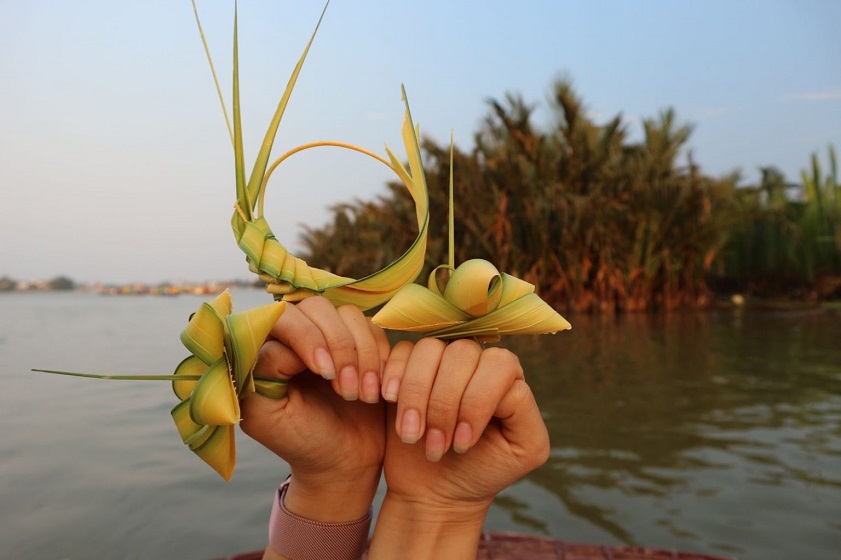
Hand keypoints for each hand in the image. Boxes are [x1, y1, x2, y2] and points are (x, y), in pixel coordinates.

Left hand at [239, 296, 389, 522]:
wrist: (344, 462)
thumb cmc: (301, 442)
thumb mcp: (268, 415)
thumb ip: (262, 373)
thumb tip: (281, 341)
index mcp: (266, 349)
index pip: (283, 316)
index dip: (307, 337)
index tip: (325, 373)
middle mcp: (296, 334)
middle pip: (318, 307)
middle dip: (339, 346)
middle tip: (347, 390)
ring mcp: (330, 334)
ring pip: (348, 315)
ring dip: (362, 354)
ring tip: (364, 396)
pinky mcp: (359, 342)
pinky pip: (373, 328)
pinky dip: (379, 355)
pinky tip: (377, 388)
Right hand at [369, 338, 549, 558]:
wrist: (436, 491)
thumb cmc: (482, 471)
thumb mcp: (524, 450)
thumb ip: (527, 413)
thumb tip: (509, 385)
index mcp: (508, 377)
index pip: (497, 364)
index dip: (476, 403)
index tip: (463, 444)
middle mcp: (477, 360)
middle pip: (461, 354)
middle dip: (443, 405)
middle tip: (436, 447)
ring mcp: (442, 360)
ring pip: (429, 350)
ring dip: (416, 396)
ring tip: (412, 436)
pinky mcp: (408, 366)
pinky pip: (402, 351)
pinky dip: (394, 377)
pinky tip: (390, 401)